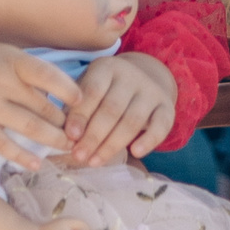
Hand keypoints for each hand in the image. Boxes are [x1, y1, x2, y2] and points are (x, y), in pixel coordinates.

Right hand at [0, 31, 79, 170]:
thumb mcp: (2, 53)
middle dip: (65, 122)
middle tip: (80, 133)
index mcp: (10, 60)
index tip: (82, 102)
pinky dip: (22, 156)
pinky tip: (37, 163)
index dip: (70, 91)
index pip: (49, 76)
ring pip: (29, 128)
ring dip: (53, 140)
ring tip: (67, 147)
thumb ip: (28, 70)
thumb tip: (62, 94)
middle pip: (43, 107)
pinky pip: (2, 144)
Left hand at [63, 53, 179, 166]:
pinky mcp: (166, 107)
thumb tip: (62, 136)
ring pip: (132, 120)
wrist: (144, 77)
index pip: (93, 91)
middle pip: (112, 109)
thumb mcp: (87, 88)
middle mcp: (130, 76)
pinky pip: (161, 126)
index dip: (81, 115)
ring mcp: (150, 91)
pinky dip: (149, 140)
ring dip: (112, 144)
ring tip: (95, 161)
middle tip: (79, 155)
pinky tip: (135, 153)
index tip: (70, 136)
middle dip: (93, 135)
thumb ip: (75, 108)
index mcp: (106, 67)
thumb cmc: (105, 90)